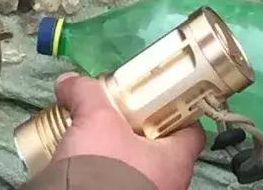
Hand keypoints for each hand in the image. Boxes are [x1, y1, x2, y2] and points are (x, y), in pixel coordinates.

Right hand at [52, 74, 203, 189]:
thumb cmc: (104, 169)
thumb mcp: (96, 118)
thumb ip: (88, 93)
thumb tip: (70, 82)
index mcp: (176, 161)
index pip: (191, 130)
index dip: (177, 110)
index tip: (157, 97)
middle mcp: (168, 184)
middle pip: (162, 147)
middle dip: (139, 130)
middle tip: (119, 115)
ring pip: (140, 169)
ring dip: (120, 154)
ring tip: (96, 139)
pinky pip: (121, 184)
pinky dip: (107, 174)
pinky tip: (87, 164)